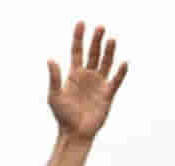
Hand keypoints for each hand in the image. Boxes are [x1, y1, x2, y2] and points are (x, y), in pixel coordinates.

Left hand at [47, 22, 127, 140]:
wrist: (75, 133)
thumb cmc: (62, 116)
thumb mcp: (55, 96)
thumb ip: (54, 78)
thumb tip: (50, 59)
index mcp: (74, 75)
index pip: (77, 52)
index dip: (79, 38)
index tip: (81, 23)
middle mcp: (87, 77)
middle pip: (93, 54)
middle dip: (96, 40)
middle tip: (100, 27)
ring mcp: (98, 84)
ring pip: (106, 63)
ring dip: (108, 51)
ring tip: (110, 38)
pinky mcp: (108, 94)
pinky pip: (116, 80)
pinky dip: (120, 72)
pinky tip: (123, 62)